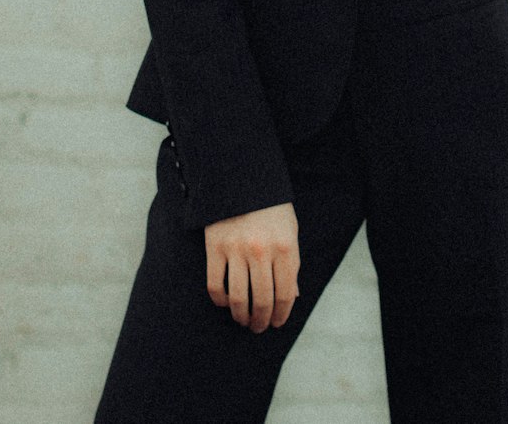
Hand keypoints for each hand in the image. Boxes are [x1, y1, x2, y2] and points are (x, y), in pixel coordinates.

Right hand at [205, 202, 299, 332]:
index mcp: (285, 247)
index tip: (277, 323)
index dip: (281, 314)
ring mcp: (236, 250)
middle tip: (258, 328)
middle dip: (261, 321)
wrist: (243, 179)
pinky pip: (215, 285)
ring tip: (243, 320)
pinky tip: (225, 303)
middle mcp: (261, 251)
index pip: (285, 294)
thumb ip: (292, 264)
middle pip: (262, 300)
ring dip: (241, 316)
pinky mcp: (215, 247)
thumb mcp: (290, 231)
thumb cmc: (271, 208)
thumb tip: (292, 296)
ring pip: (237, 298)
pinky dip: (220, 300)